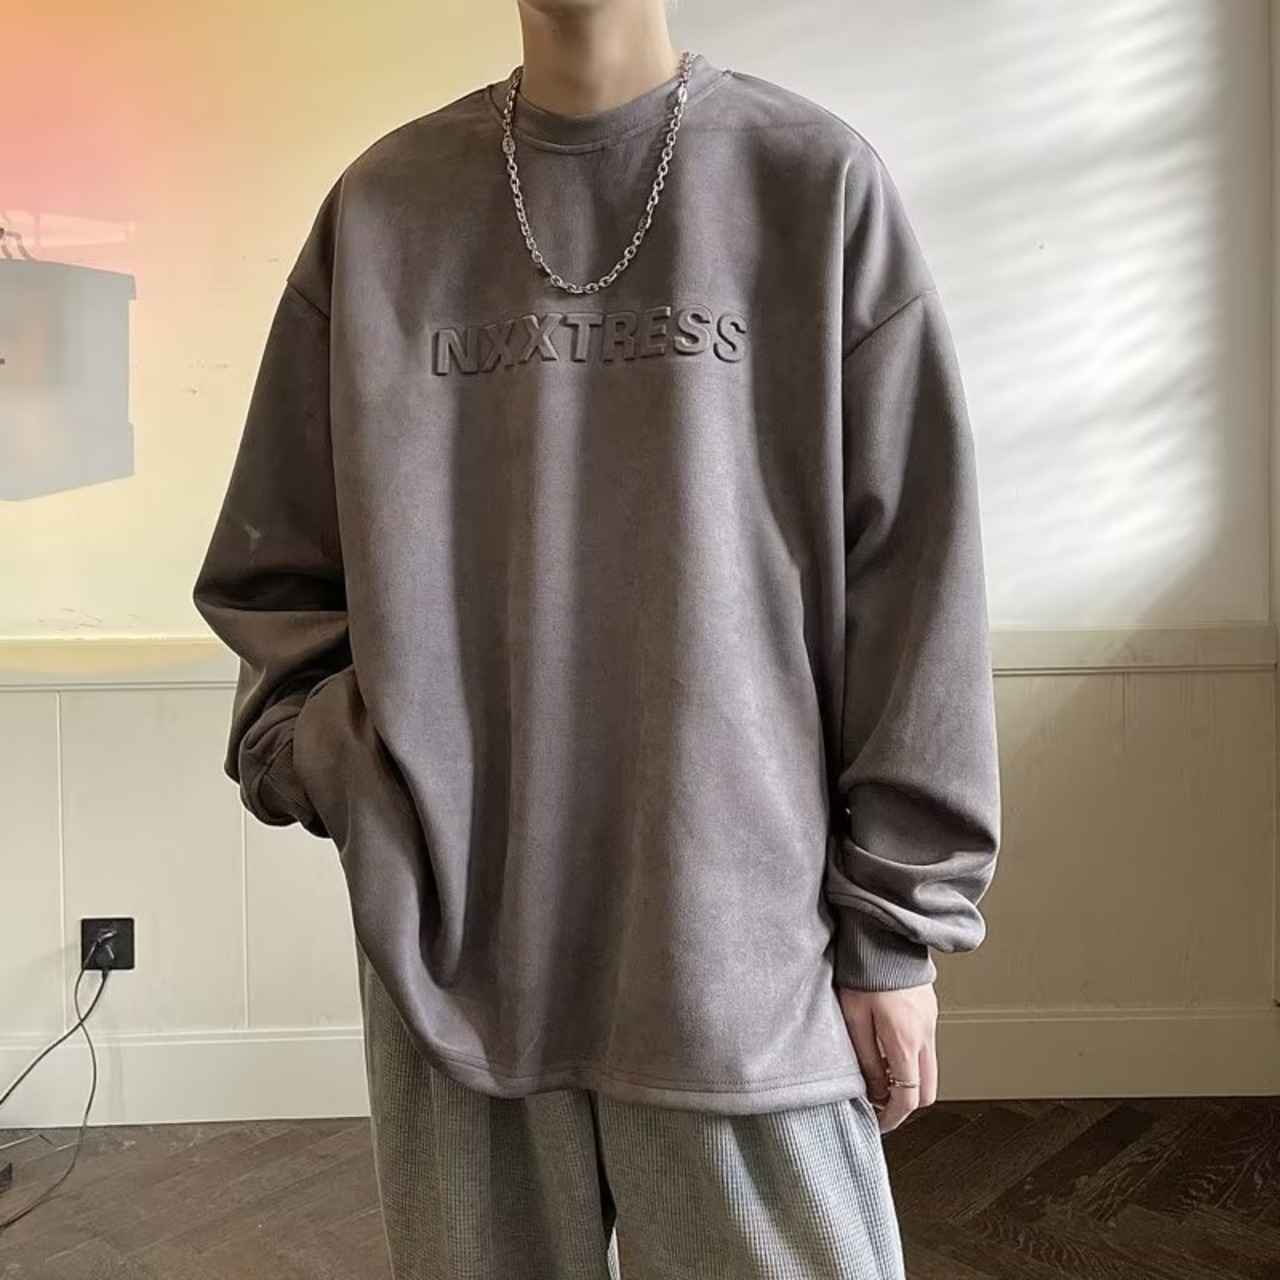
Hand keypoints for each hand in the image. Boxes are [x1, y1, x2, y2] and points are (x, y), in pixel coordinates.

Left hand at [836, 982, 938, 1132]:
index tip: (879, 1124)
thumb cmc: (864, 974)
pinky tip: (888, 1052)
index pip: (908, 1097)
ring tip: (879, 1077)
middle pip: (927, 1091)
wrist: (884, 937)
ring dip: (909, 1082)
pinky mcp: (930, 1013)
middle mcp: (925, 1036)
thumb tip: (875, 1093)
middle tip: (880, 1104)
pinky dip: (912, 1062)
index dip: (893, 1117)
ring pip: (930, 1071)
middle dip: (905, 1104)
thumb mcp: (854, 1020)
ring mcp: (931, 1024)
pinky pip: (927, 1050)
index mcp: (905, 1041)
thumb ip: (866, 1060)